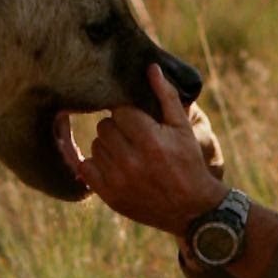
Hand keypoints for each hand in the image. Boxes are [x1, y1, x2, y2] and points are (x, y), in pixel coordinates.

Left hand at [63, 64, 227, 235]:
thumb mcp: (183, 128)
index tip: (139, 121)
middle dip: (117, 128)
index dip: (129, 114)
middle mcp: (131, 160)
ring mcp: (118, 180)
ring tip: (128, 152)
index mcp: (150, 139)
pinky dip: (97, 164)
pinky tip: (114, 166)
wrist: (191, 209)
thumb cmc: (189, 163)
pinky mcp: (109, 196)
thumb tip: (151, 68)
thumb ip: (166, 96)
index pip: (119, 111)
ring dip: (108, 146)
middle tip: (133, 137)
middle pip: (104, 127)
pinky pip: (86, 168)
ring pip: (96, 146)